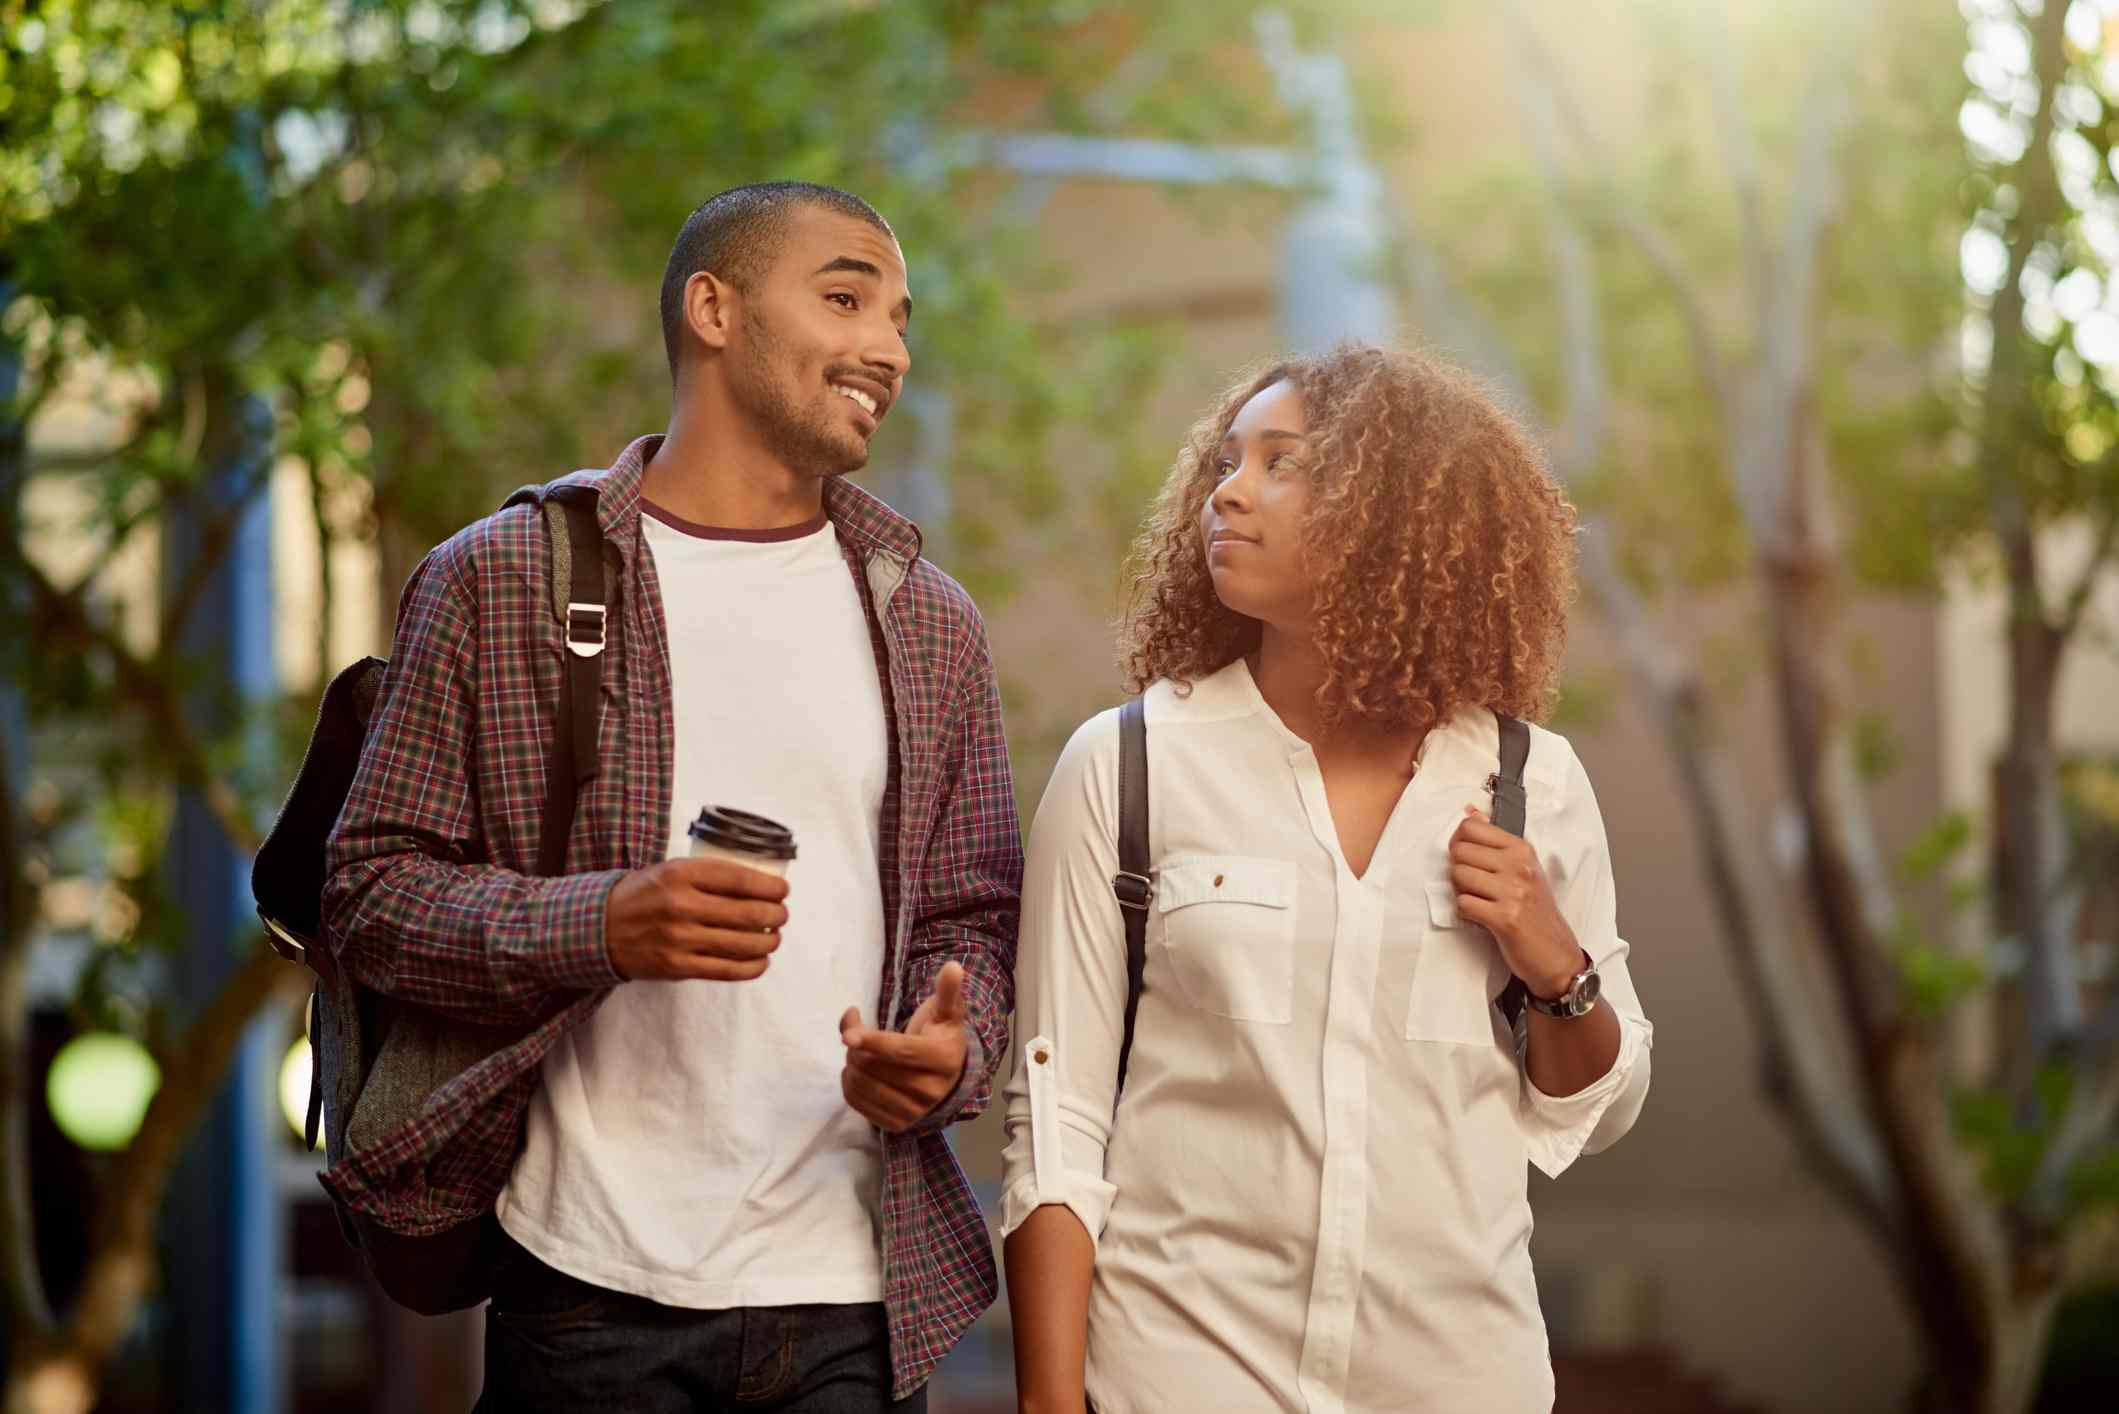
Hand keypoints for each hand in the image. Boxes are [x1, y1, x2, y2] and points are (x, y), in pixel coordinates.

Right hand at [603, 857, 787, 981]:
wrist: (598, 928)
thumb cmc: (643, 895)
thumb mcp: (670, 870)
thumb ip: (708, 875)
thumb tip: (759, 883)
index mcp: (680, 874)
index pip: (740, 879)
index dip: (770, 886)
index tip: (783, 890)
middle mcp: (681, 905)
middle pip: (748, 912)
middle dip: (776, 915)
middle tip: (781, 915)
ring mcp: (679, 939)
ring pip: (743, 943)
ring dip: (768, 941)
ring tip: (773, 937)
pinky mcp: (677, 967)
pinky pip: (727, 970)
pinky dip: (752, 967)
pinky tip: (760, 960)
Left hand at [838, 961, 969, 1132]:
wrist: (946, 1076)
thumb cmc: (939, 1035)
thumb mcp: (946, 1012)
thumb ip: (947, 991)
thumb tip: (954, 967)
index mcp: (944, 1060)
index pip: (900, 1052)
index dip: (872, 1041)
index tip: (847, 1034)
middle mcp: (932, 1091)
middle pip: (876, 1068)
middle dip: (857, 1047)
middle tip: (856, 1033)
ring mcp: (915, 1112)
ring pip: (863, 1086)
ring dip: (850, 1064)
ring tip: (858, 1051)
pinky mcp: (897, 1126)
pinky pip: (858, 1105)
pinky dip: (849, 1084)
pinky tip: (856, 1071)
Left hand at [1447, 805, 1581, 998]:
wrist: (1555, 953)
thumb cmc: (1535, 911)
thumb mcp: (1522, 868)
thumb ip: (1494, 840)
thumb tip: (1470, 811)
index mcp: (1522, 849)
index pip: (1471, 827)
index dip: (1460, 842)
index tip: (1469, 858)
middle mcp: (1519, 866)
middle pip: (1459, 851)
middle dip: (1459, 869)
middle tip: (1475, 885)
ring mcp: (1513, 892)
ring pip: (1458, 876)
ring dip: (1461, 891)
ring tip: (1479, 900)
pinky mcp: (1504, 918)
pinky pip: (1463, 904)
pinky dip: (1466, 912)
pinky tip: (1481, 916)